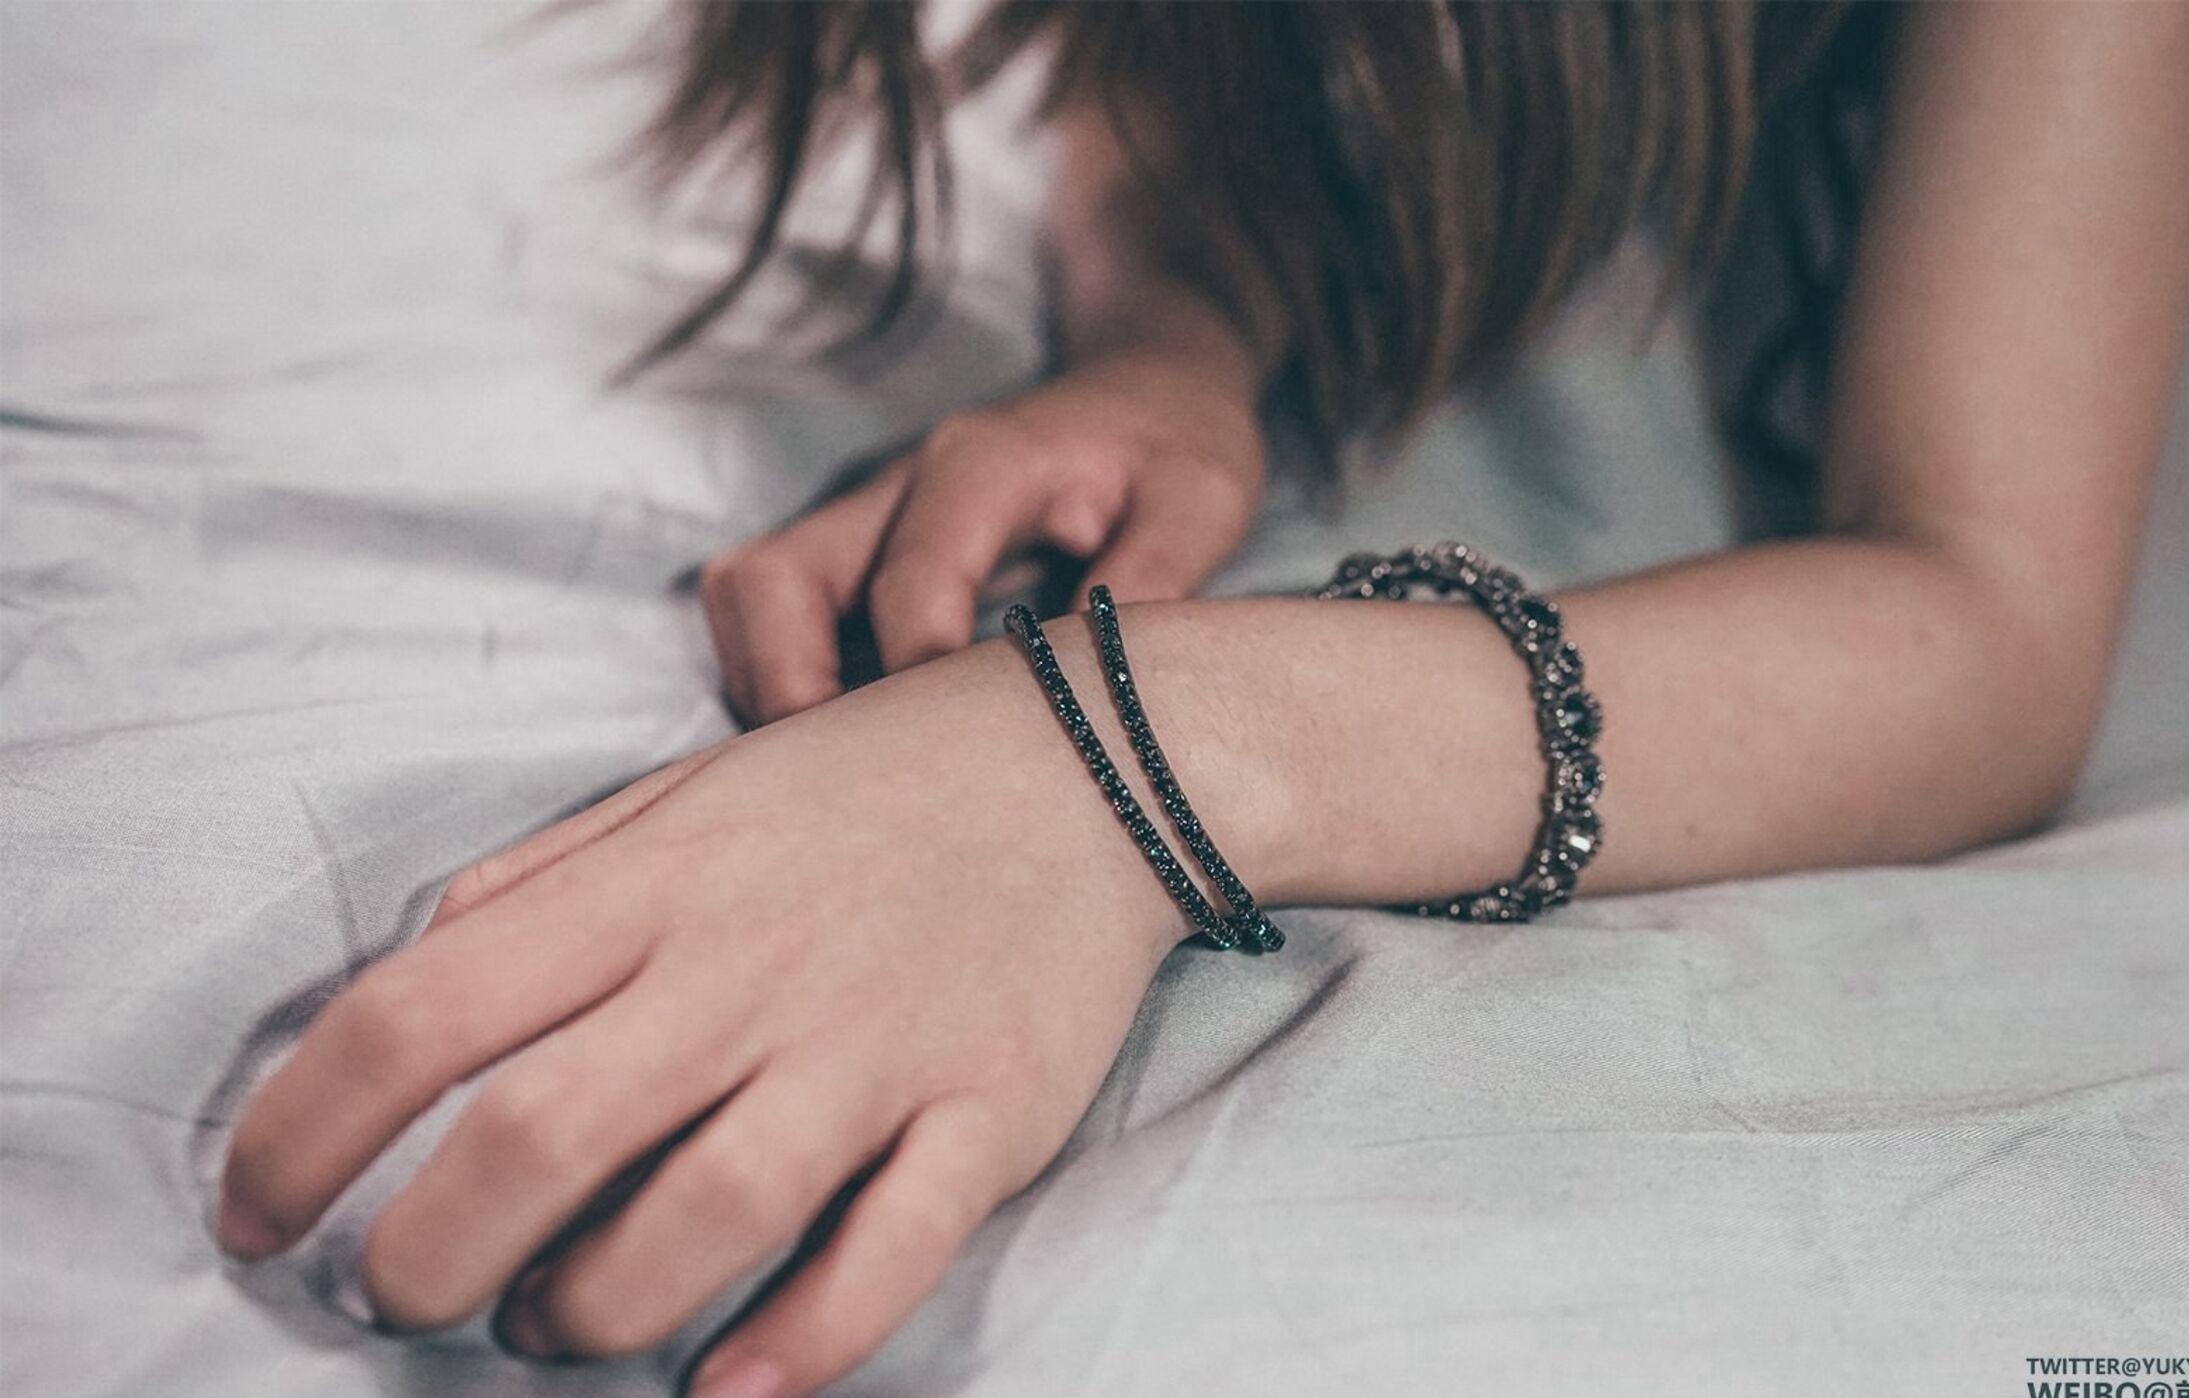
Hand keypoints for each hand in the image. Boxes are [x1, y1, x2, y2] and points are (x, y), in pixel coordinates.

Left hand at [216, 640, 1198, 1396]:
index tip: (258, 1215)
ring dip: (592, 1310)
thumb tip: (410, 966)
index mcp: (653, 882)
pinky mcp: (990, 1109)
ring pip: (706, 1212)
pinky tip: (725, 1387)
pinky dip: (802, 1341)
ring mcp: (877, 1043)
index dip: (302, 1133)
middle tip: (409, 1297)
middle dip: (427, 1259)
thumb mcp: (682, 792)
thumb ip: (543, 877)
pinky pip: (894, 1248)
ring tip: (558, 1328)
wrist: (1099, 757)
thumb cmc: (866, 788)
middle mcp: (749, 965)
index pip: (421, 1013)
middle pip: (537, 1138)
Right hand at [700, 350, 1266, 725]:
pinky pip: (776, 618)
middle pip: (771, 577)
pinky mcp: (855, 555)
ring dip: (769, 686)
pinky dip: (788, 681)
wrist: (1148, 390)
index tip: (953, 755)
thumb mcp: (1204, 497)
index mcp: (982, 464)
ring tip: (839, 777)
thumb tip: (1098, 675)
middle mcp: (897, 486)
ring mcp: (863, 519)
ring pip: (750, 595)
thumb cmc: (1175, 447)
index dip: (916, 672)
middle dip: (786, 687)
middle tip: (847, 787)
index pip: (909, 576)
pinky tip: (855, 750)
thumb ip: (1157, 572)